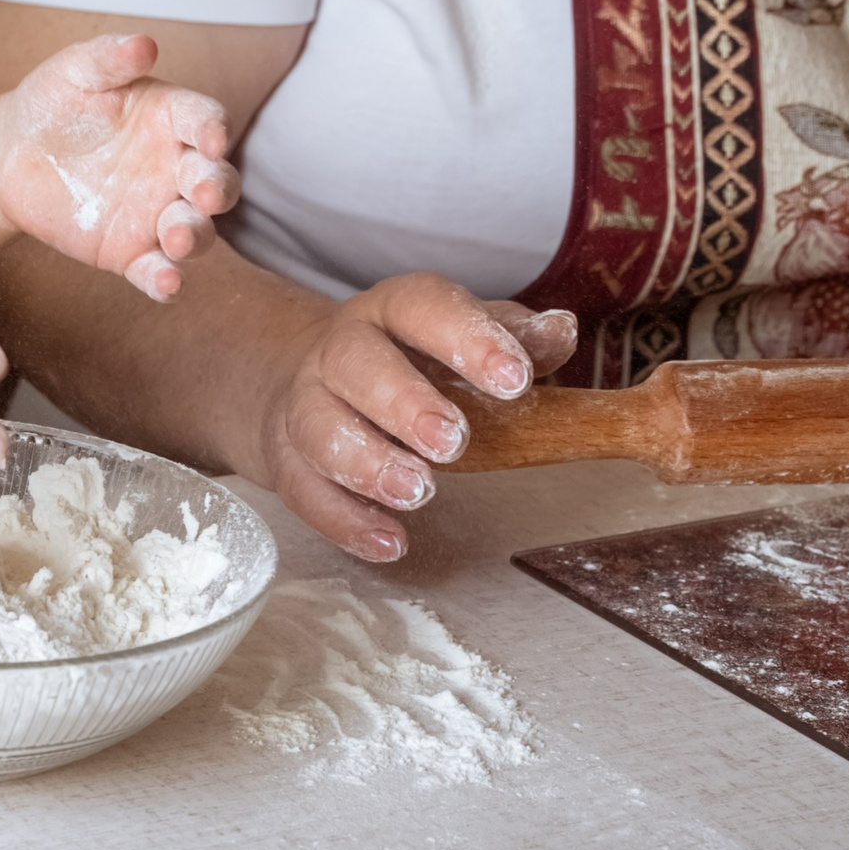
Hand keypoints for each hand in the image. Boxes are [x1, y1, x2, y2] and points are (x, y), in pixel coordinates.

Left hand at [0, 34, 240, 300]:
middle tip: (202, 193)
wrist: (9, 155)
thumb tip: (145, 43)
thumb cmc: (50, 103)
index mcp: (171, 118)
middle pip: (215, 181)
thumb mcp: (73, 72)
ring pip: (195, 231)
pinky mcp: (130, 252)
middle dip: (215, 188)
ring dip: (195, 237)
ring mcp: (156, 213)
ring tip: (177, 240)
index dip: (212, 129)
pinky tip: (165, 283)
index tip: (209, 137)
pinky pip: (157, 270)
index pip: (206, 121)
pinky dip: (166, 281)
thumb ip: (108, 58)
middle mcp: (174, 168)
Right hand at [254, 276, 579, 564]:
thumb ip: (513, 334)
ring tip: (418, 491)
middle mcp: (341, 351)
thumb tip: (561, 330)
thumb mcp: (459, 335)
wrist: (304, 377)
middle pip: (358, 364)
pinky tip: (390, 542)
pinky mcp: (287, 461)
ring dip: (368, 463)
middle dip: (404, 402)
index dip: (468, 338)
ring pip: (319, 428)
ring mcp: (307, 405)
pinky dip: (344, 521)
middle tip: (453, 441)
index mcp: (392, 311)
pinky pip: (304, 491)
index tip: (515, 379)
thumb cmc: (405, 358)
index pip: (423, 307)